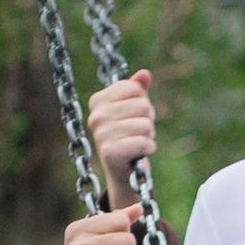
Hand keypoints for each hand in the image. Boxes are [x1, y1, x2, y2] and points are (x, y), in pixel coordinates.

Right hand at [86, 68, 155, 203]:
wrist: (122, 169)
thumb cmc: (128, 134)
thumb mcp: (132, 109)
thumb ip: (138, 89)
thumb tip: (145, 74)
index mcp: (98, 100)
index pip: (134, 88)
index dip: (142, 102)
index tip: (133, 115)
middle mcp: (96, 116)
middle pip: (143, 106)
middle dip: (147, 120)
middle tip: (137, 132)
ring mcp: (101, 134)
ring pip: (146, 125)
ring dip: (148, 136)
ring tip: (136, 142)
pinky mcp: (110, 152)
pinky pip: (144, 143)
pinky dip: (148, 149)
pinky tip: (139, 153)